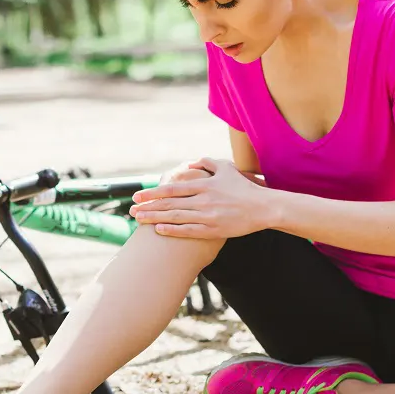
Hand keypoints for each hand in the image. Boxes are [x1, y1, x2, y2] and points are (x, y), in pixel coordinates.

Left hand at [131, 157, 270, 238]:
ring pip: (175, 218)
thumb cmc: (244, 188)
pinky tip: (159, 230)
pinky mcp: (213, 230)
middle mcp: (204, 200)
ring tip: (139, 220)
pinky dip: (172, 230)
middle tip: (131, 211)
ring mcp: (208, 216)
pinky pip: (188, 231)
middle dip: (148, 207)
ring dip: (155, 219)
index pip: (172, 189)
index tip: (137, 196)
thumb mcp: (226, 168)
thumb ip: (206, 163)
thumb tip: (188, 165)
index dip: (153, 193)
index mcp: (205, 185)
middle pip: (169, 204)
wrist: (263, 208)